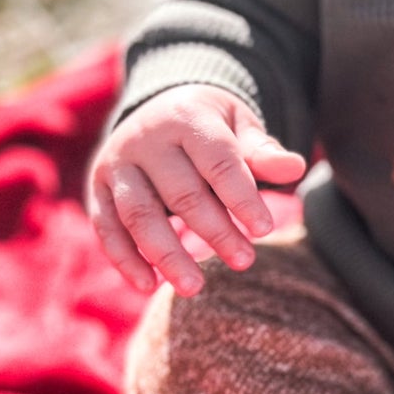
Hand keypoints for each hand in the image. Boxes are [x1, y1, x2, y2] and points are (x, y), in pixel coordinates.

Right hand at [88, 85, 306, 297]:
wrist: (157, 105)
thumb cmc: (210, 125)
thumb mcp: (238, 126)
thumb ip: (262, 151)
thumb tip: (296, 167)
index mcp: (187, 117)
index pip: (219, 162)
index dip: (242, 198)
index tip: (264, 230)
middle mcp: (146, 138)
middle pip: (181, 193)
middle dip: (215, 231)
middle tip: (244, 261)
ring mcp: (116, 163)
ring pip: (138, 215)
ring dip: (167, 255)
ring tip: (195, 287)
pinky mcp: (96, 187)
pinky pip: (107, 228)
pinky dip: (125, 260)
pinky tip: (150, 286)